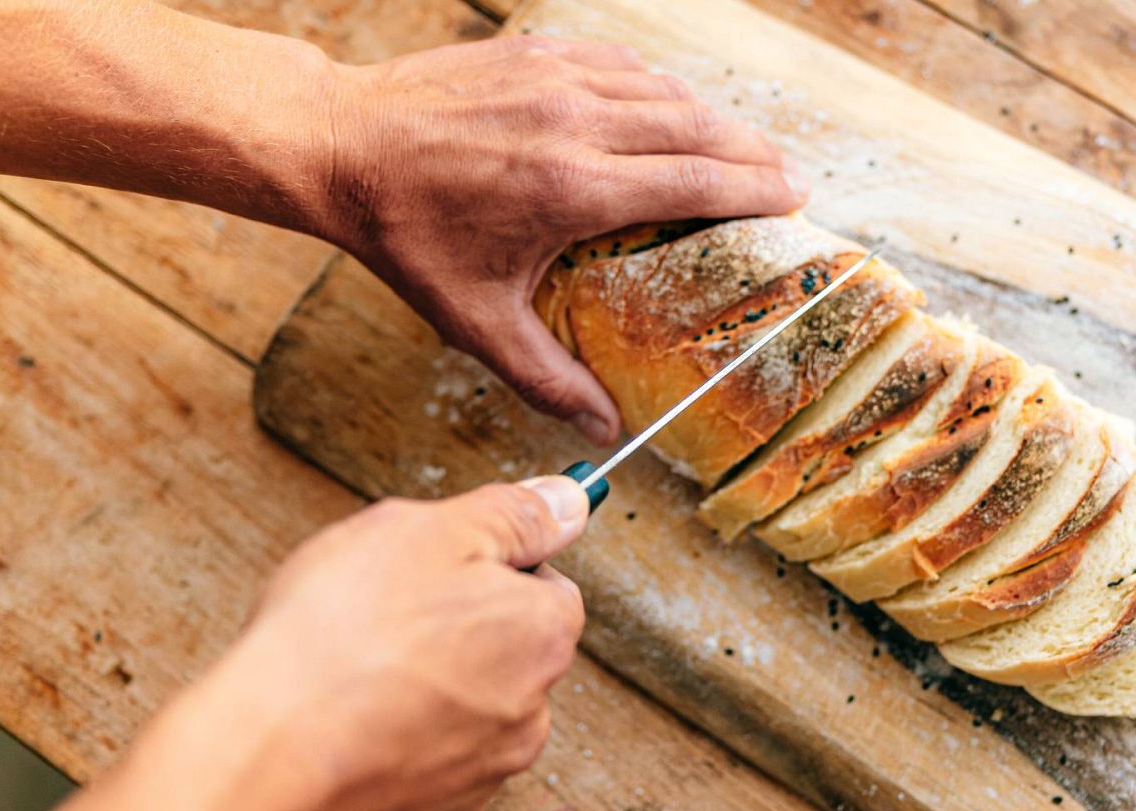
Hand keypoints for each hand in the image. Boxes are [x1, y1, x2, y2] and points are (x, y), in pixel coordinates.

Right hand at [0, 477, 590, 810]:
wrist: (263, 766)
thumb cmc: (340, 642)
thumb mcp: (430, 532)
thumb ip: (512, 515)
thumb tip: (567, 501)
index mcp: (543, 636)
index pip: (547, 583)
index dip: (484, 563)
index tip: (432, 562)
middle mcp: (529, 713)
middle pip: (502, 645)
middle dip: (450, 622)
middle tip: (378, 608)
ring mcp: (476, 773)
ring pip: (457, 702)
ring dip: (416, 680)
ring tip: (347, 662)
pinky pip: (411, 755)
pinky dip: (383, 733)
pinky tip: (334, 714)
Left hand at [320, 34, 810, 444]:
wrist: (339, 145)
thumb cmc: (406, 236)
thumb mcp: (475, 322)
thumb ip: (547, 378)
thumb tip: (604, 433)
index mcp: (572, 188)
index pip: (696, 180)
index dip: (757, 188)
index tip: (796, 199)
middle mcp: (575, 122)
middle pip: (699, 128)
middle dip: (757, 152)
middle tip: (791, 177)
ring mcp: (556, 77)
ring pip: (667, 90)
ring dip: (715, 119)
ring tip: (744, 149)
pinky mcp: (537, 51)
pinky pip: (623, 64)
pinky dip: (660, 87)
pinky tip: (672, 109)